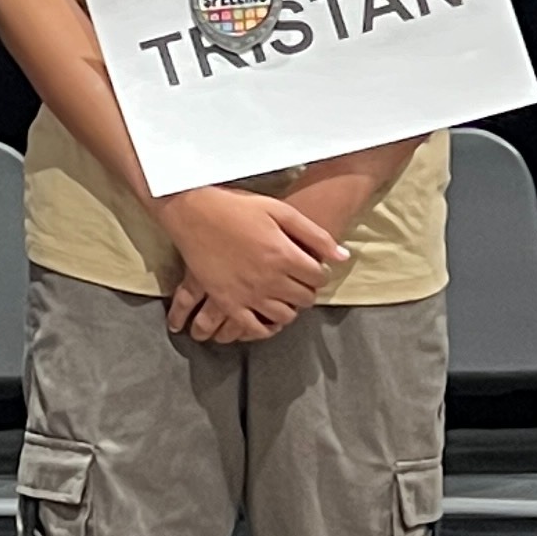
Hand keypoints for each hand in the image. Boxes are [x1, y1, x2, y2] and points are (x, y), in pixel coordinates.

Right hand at [156, 185, 348, 333]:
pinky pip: (252, 328)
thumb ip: (315, 235)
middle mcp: (269, 279)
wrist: (193, 212)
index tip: (313, 268)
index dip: (320, 272)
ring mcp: (247, 294)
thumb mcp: (280, 211)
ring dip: (288, 307)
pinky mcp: (226, 301)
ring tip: (282, 295)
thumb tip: (343, 257)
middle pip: (304, 298)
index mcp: (284, 255)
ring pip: (283, 315)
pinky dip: (264, 327)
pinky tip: (266, 317)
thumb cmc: (237, 207)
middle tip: (298, 281)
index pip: (319, 277)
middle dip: (306, 290)